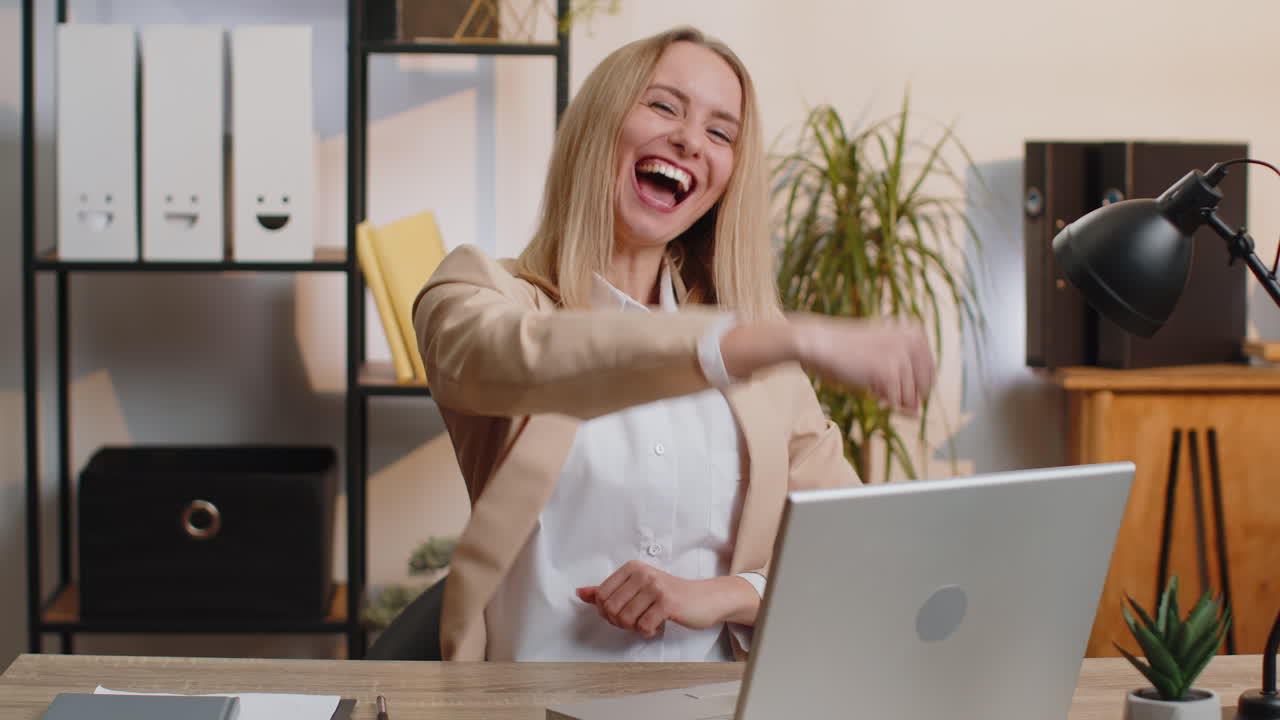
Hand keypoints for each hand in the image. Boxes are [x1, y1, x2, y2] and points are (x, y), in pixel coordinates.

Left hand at [575, 561, 756, 637]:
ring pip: (625, 620)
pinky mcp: (667, 603)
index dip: (607, 612)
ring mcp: (655, 587)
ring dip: (634, 628)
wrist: (704, 599)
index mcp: (631, 568)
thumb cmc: (669, 596)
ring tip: (646, 622)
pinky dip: (647, 632)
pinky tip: (657, 626)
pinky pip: (643, 627)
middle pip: (611, 609)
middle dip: (620, 623)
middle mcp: (642, 573)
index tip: (622, 613)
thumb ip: (608, 591)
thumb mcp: (637, 588)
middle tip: (635, 620)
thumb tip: (580, 593)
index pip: (601, 596)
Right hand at [793, 316, 934, 414]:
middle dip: (903, 395)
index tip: (888, 380)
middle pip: (924, 389)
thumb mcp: (882, 365)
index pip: (930, 374)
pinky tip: (868, 385)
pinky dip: (881, 400)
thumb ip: (904, 387)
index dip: (911, 387)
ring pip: (910, 398)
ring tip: (870, 379)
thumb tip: (917, 415)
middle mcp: (915, 341)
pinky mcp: (889, 371)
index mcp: (916, 333)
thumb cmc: (848, 353)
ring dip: (889, 397)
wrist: (820, 342)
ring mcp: (903, 356)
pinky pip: (896, 402)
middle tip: (879, 385)